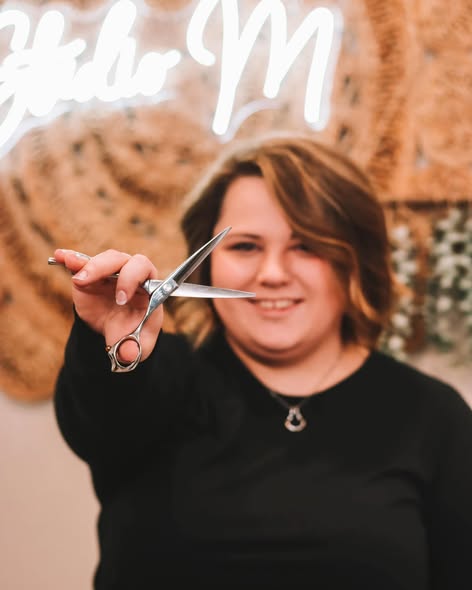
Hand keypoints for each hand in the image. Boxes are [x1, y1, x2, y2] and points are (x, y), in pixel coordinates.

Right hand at [54, 248, 163, 363]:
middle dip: (106, 268)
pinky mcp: (91, 276)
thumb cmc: (133, 336)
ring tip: (78, 281)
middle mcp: (130, 275)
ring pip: (103, 260)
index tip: (120, 298)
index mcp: (147, 287)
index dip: (132, 278)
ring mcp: (110, 274)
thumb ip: (133, 350)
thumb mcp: (137, 347)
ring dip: (89, 267)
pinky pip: (82, 263)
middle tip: (90, 282)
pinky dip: (72, 259)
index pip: (144, 269)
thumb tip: (127, 355)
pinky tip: (60, 256)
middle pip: (121, 259)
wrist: (116, 335)